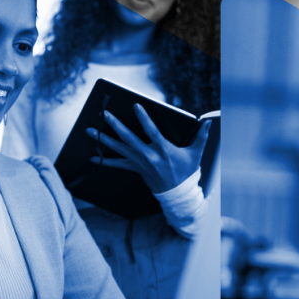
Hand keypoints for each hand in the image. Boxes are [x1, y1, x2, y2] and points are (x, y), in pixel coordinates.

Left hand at [86, 105, 211, 193]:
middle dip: (115, 125)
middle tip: (105, 114)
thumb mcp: (195, 154)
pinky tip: (92, 159)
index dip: (144, 118)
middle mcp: (148, 155)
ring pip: (119, 149)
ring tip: (90, 131)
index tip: (135, 106)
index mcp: (163, 149)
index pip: (151, 131)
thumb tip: (208, 122)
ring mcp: (140, 162)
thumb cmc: (186, 172)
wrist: (177, 193)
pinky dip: (105, 161)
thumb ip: (201, 137)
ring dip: (103, 140)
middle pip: (128, 138)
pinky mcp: (135, 168)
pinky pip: (117, 164)